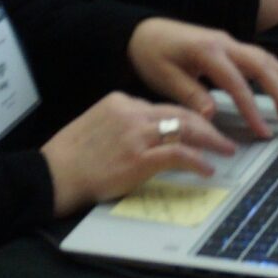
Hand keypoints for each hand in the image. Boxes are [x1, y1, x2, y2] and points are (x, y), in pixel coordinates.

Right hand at [39, 91, 238, 216]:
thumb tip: (147, 136)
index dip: (186, 118)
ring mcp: (136, 134)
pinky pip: (179, 154)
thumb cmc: (68, 158)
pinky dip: (198, 161)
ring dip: (211, 140)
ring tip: (225, 150)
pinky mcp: (139, 158)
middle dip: (207, 124)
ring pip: (186, 129)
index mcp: (120, 101)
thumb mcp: (95, 125)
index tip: (200, 127)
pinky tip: (207, 169)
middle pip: (180, 113)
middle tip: (225, 136)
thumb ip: (121, 124)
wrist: (51, 175)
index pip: (161, 107)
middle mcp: (131, 112)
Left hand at [127, 17, 277, 139]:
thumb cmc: (151, 53)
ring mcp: (230, 42)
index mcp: (207, 50)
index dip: (252, 108)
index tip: (263, 130)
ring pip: (266, 58)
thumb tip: (211, 115)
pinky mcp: (230, 47)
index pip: (237, 83)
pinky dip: (276, 72)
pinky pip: (260, 58)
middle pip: (262, 65)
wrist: (144, 31)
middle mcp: (224, 42)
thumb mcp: (163, 77)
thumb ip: (189, 94)